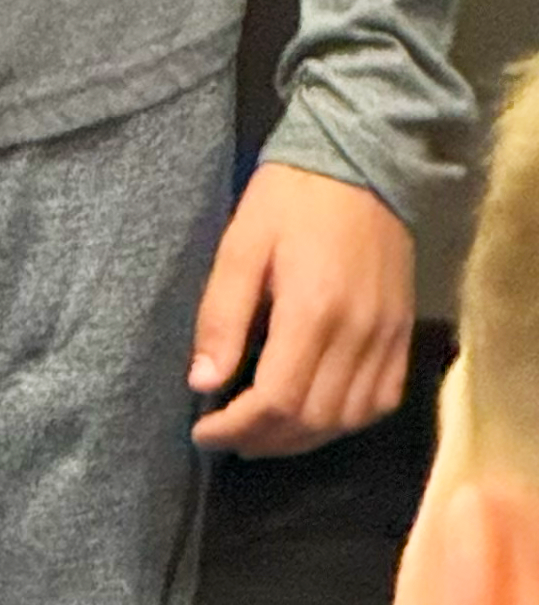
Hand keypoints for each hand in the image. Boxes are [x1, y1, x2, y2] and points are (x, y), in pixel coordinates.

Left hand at [188, 160, 414, 454]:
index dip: (238, 427)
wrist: (360, 165)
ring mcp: (387, 338)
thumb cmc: (288, 198)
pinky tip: (315, 416)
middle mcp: (357, 334)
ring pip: (348, 419)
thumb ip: (221, 316)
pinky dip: (345, 421)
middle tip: (227, 438)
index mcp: (312, 310)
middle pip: (313, 419)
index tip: (204, 433)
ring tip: (262, 435)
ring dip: (303, 438)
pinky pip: (381, 400)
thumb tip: (202, 383)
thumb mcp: (241, 244)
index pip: (278, 399)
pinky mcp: (403, 334)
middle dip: (264, 439)